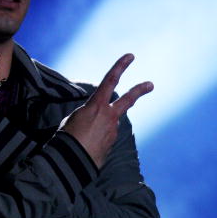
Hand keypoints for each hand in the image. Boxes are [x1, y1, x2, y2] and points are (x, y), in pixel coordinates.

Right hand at [61, 54, 152, 168]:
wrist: (72, 161)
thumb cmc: (67, 137)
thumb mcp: (74, 118)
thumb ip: (88, 113)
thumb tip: (97, 119)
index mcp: (97, 105)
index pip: (110, 80)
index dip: (120, 66)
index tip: (130, 56)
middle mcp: (109, 116)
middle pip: (128, 100)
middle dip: (139, 91)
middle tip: (150, 84)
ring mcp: (113, 130)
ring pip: (111, 121)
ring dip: (101, 125)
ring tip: (84, 135)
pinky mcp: (112, 143)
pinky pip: (107, 135)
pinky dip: (99, 137)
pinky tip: (87, 144)